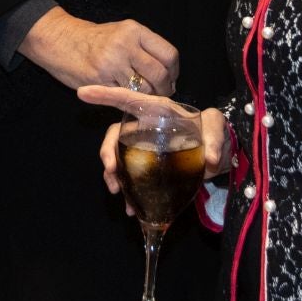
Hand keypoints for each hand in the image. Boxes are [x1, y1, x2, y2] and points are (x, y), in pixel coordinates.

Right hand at [18, 7, 177, 95]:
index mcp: (134, 31)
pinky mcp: (100, 80)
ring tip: (140, 95)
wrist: (60, 40)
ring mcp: (112, 63)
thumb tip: (168, 72)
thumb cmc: (93, 39)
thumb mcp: (121, 33)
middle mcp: (125, 45)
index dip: (173, 72)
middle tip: (159, 94)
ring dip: (146, 96)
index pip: (169, 55)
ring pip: (144, 89)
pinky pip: (123, 96)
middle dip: (164, 89)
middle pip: (159, 74)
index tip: (170, 79)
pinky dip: (127, 99)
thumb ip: (144, 48)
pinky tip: (123, 96)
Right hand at [92, 102, 232, 207]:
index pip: (129, 100)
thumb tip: (209, 158)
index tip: (82, 93)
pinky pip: (130, 177)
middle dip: (107, 152)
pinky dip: (127, 192)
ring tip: (118, 192)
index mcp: (158, 112)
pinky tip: (131, 207)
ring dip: (113, 175)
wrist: (218, 155)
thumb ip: (215, 136)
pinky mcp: (148, 168)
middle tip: (111, 171)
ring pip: (119, 158)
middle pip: (116, 135)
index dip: (105, 95)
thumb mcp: (217, 126)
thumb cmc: (213, 131)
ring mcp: (145, 149)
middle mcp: (146, 128)